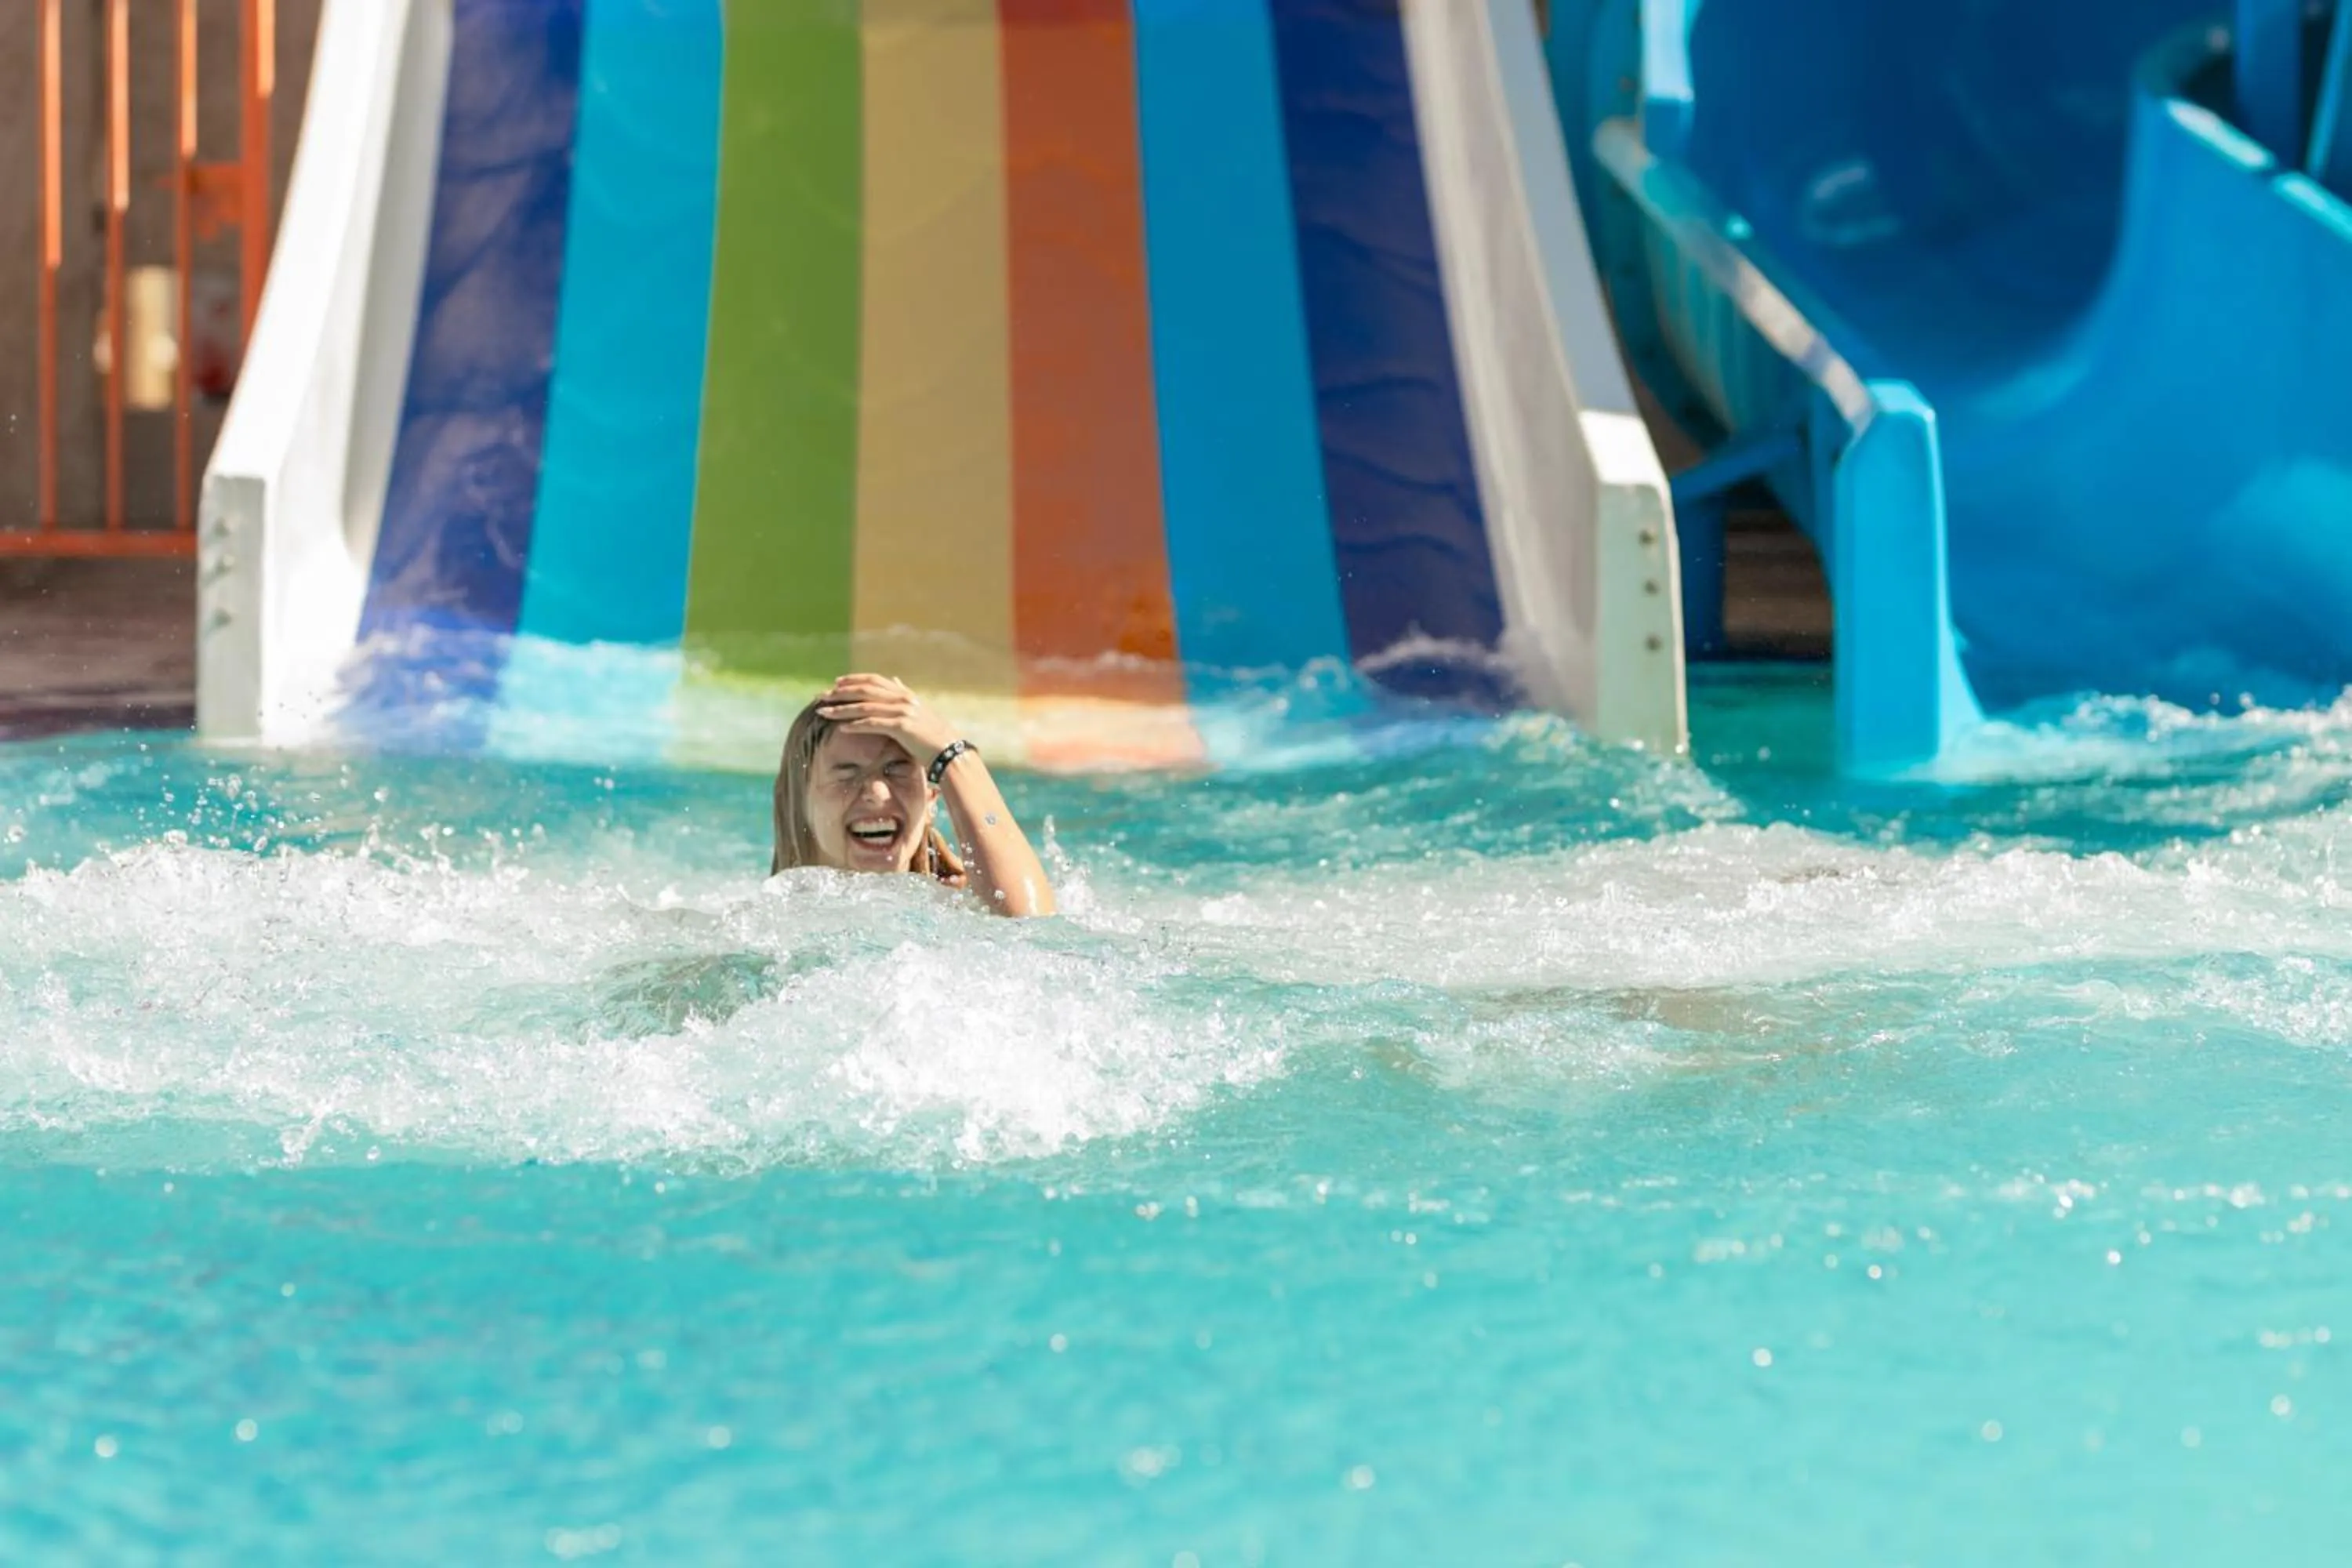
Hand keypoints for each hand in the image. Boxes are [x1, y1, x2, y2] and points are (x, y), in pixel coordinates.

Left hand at [815, 674, 959, 762]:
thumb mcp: (919, 709)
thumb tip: (895, 679)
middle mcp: (903, 698)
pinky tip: (841, 728)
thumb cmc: (933, 734)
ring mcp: (903, 711)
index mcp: (905, 694)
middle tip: (821, 696)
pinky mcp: (902, 726)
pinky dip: (855, 725)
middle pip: (864, 690)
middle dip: (840, 693)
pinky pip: (873, 724)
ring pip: (864, 707)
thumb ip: (904, 694)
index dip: (853, 680)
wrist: (949, 751)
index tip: (835, 683)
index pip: (874, 680)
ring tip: (823, 712)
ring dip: (841, 709)